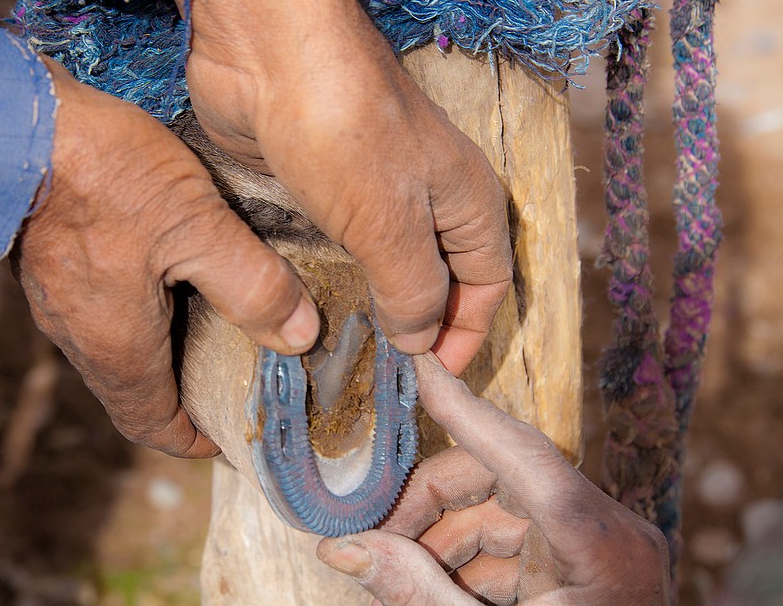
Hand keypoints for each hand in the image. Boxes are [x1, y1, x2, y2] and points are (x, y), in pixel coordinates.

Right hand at [12, 58, 319, 456]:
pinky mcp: (45, 263)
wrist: (13, 122)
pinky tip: (164, 275)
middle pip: (134, 392)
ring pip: (113, 351)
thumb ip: (252, 284)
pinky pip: (95, 312)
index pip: (153, 424)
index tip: (227, 435)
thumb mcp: (198, 225)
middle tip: (230, 376)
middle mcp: (79, 336)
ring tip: (207, 325)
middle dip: (181, 396)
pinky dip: (135, 316)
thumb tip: (300, 336)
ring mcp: (56, 299)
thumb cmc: (104, 174)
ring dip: (158, 354)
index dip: (193, 440)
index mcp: (117, 345)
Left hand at [168, 0, 511, 371]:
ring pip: (383, 261)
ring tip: (344, 354)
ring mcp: (370, 187)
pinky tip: (309, 306)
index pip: (489, 284)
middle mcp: (426, 196)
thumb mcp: (391, 225)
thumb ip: (413, 290)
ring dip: (371, 303)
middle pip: (439, 275)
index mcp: (466, 201)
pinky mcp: (319, 183)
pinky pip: (337, 243)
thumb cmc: (345, 132)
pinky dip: (331, 277)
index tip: (430, 380)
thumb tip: (420, 339)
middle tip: (382, 376)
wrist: (270, 52)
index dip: (468, 333)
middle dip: (419, 325)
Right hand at [317, 356, 670, 604]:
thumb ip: (414, 593)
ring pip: (499, 513)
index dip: (459, 405)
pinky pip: (513, 545)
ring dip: (440, 539)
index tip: (414, 363)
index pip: (517, 449)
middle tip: (369, 536)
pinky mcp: (584, 571)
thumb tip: (339, 551)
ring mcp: (597, 552)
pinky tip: (426, 588)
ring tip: (391, 574)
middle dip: (427, 506)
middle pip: (498, 480)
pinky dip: (465, 563)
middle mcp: (606, 533)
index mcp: (599, 542)